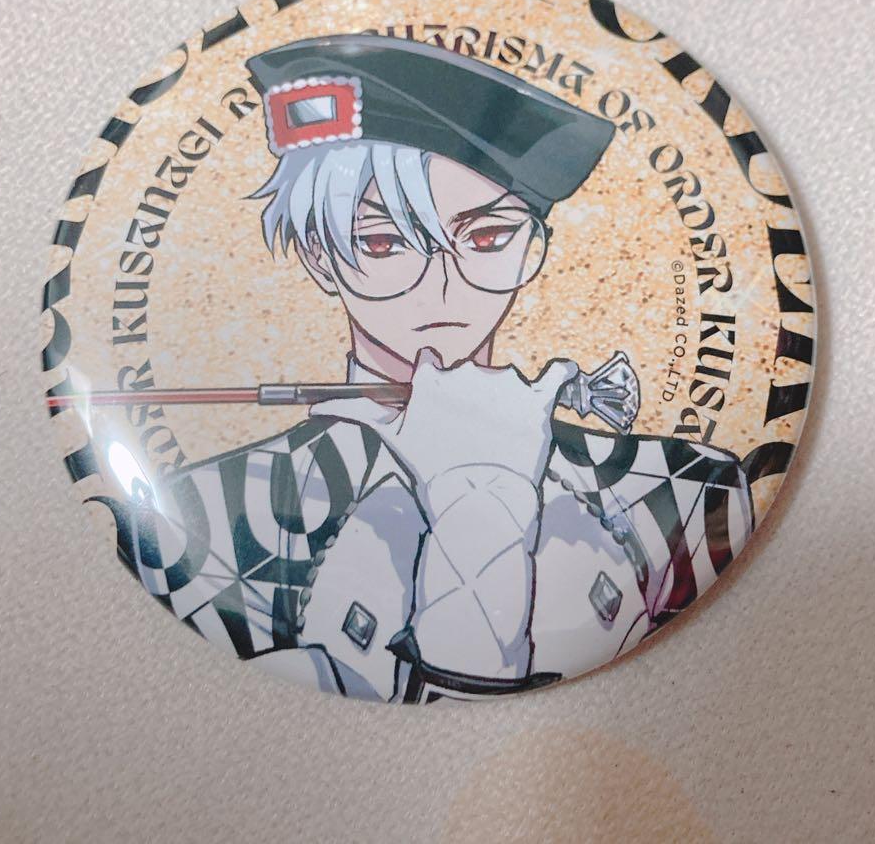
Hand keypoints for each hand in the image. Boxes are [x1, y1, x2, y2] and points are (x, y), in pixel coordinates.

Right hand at [312, 350, 578, 676]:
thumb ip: (355, 415)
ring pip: (508, 381)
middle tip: (471, 438)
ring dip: (508, 402)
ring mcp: (507, 384)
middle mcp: (468, 371)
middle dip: (473, 401)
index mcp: (433, 376)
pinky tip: (560, 381)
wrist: (478, 506)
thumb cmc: (432, 474)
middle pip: (472, 376)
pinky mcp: (539, 399)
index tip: (441, 413)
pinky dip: (561, 376)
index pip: (435, 367)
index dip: (438, 389)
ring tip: (501, 440)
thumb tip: (313, 406)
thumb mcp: (392, 440)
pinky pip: (559, 374)